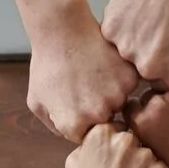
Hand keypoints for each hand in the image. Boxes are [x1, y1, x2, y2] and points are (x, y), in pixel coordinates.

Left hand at [27, 16, 138, 141]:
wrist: (62, 30)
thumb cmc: (46, 65)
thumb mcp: (37, 101)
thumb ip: (54, 126)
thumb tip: (74, 136)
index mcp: (75, 125)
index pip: (86, 137)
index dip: (82, 122)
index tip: (76, 104)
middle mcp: (99, 115)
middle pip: (107, 122)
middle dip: (98, 110)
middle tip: (86, 86)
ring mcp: (118, 96)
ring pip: (120, 104)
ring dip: (111, 94)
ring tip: (93, 73)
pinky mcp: (131, 78)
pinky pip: (130, 86)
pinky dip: (121, 78)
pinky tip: (104, 64)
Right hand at [66, 125, 167, 167]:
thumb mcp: (74, 161)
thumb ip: (88, 142)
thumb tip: (98, 134)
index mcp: (102, 133)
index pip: (117, 126)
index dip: (116, 143)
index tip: (114, 155)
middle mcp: (125, 140)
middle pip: (134, 138)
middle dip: (130, 152)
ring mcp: (144, 155)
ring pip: (148, 153)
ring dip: (142, 165)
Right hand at [100, 0, 168, 88]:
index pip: (159, 86)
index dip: (162, 67)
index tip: (166, 50)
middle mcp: (149, 68)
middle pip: (139, 73)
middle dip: (146, 56)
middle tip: (156, 32)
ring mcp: (128, 50)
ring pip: (123, 54)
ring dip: (132, 41)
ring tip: (148, 20)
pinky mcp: (111, 31)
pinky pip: (111, 36)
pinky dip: (120, 26)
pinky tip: (136, 13)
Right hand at [129, 88, 168, 167]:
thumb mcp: (152, 153)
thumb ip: (142, 134)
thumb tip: (139, 121)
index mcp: (141, 122)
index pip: (130, 107)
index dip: (138, 113)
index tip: (147, 117)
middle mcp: (156, 105)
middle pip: (148, 96)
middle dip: (155, 106)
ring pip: (167, 91)